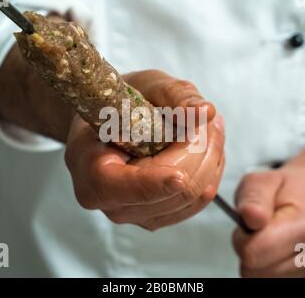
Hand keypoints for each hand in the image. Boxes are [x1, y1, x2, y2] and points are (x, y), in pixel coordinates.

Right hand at [65, 70, 224, 230]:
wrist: (106, 128)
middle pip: (172, 191)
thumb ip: (173, 95)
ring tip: (211, 128)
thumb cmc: (120, 106)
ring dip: (210, 160)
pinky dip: (209, 175)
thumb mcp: (143, 85)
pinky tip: (209, 150)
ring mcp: (134, 215)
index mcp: (94, 173)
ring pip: (190, 198)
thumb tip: (205, 111)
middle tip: (211, 120)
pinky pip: (194, 204)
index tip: (179, 177)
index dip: (154, 184)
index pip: (125, 188)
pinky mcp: (155, 218)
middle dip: (200, 152)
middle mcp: (111, 203)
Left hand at [233, 164, 304, 277]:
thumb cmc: (286, 190)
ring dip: (259, 262)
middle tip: (260, 232)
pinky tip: (279, 252)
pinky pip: (274, 282)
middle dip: (249, 251)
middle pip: (255, 271)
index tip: (250, 225)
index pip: (253, 252)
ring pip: (262, 280)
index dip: (242, 238)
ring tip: (270, 240)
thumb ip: (253, 198)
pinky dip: (270, 270)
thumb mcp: (262, 181)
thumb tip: (250, 216)